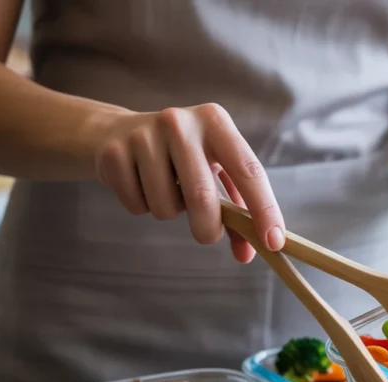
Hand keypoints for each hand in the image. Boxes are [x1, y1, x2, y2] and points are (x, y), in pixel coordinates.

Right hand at [93, 104, 284, 262]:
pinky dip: (142, 206)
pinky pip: (137, 205)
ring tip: (166, 190)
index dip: (264, 209)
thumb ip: (236, 210)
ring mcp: (143, 134)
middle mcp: (181, 122)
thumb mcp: (214, 171)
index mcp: (216, 122)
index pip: (249, 171)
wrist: (118, 132)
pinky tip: (140, 184)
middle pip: (202, 196)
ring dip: (170, 212)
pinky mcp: (114, 152)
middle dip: (208, 228)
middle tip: (207, 235)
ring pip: (166, 206)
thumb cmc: (182, 158)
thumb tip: (247, 253)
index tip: (273, 242)